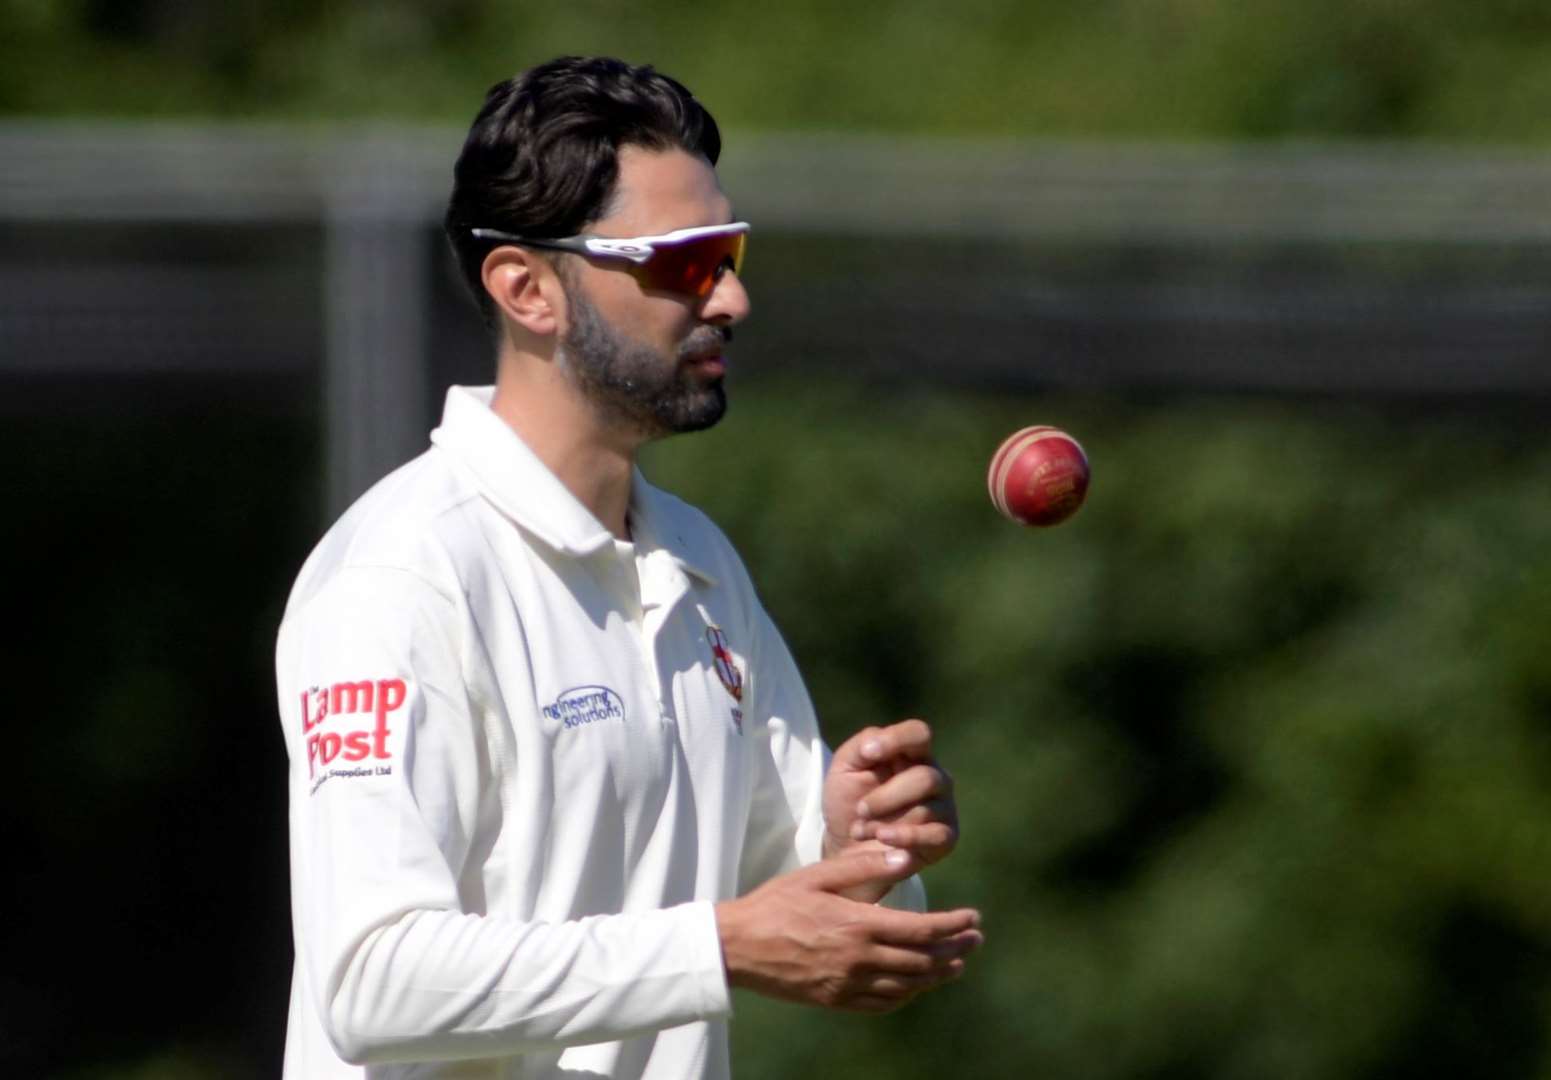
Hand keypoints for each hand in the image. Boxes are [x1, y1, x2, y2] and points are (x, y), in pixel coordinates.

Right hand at [716, 848, 982, 1012]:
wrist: (737, 946)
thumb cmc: (776, 903)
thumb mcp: (817, 875)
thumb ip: (863, 866)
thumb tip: (904, 858)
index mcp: (858, 924)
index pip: (921, 929)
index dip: (953, 925)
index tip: (973, 918)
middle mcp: (859, 959)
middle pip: (922, 961)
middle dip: (955, 950)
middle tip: (975, 940)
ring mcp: (848, 984)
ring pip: (907, 986)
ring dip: (937, 976)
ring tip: (957, 964)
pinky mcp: (836, 1000)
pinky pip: (882, 1004)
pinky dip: (907, 996)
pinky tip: (916, 987)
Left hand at [823, 719, 957, 866]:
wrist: (845, 846)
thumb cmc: (847, 800)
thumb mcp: (844, 768)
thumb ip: (860, 746)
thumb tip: (875, 744)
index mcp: (912, 753)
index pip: (919, 734)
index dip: (897, 740)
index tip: (868, 754)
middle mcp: (935, 776)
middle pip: (925, 777)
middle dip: (885, 796)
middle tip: (860, 810)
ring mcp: (944, 807)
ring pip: (925, 809)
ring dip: (884, 822)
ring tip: (860, 831)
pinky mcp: (945, 837)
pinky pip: (936, 835)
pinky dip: (906, 837)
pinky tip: (883, 839)